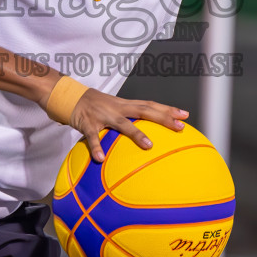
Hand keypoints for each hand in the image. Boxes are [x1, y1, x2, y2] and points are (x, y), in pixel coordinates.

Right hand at [68, 90, 187, 162]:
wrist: (71, 97)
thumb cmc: (97, 107)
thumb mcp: (115, 109)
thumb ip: (129, 120)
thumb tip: (147, 138)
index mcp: (125, 105)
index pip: (150, 105)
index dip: (168, 109)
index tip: (185, 115)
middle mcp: (118, 108)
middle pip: (144, 110)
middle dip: (163, 118)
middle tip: (179, 127)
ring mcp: (104, 115)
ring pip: (122, 124)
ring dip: (136, 134)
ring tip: (149, 146)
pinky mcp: (88, 124)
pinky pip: (93, 137)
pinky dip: (96, 148)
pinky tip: (101, 159)